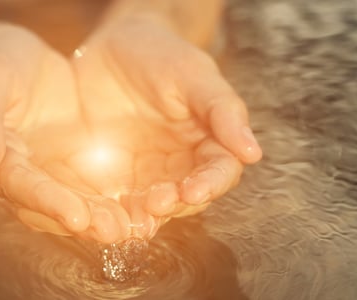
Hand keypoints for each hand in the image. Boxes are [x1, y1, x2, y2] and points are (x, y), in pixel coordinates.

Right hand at [0, 25, 132, 242]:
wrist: (18, 57)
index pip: (17, 185)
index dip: (45, 201)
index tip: (76, 216)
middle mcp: (18, 177)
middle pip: (47, 208)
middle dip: (81, 221)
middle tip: (114, 231)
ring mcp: (46, 177)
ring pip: (73, 206)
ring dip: (101, 220)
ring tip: (134, 227)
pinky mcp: (72, 172)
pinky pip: (94, 192)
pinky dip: (117, 202)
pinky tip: (144, 209)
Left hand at [70, 17, 262, 238]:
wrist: (114, 47)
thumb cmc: (161, 54)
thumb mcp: (193, 74)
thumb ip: (222, 110)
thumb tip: (253, 152)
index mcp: (209, 141)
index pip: (219, 172)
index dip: (210, 185)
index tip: (194, 191)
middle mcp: (181, 164)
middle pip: (187, 196)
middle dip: (175, 204)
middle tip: (157, 204)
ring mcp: (147, 172)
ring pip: (153, 204)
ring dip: (145, 214)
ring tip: (132, 216)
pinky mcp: (115, 175)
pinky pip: (117, 198)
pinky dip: (114, 209)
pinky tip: (103, 211)